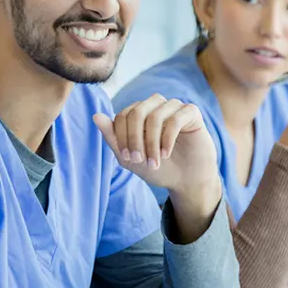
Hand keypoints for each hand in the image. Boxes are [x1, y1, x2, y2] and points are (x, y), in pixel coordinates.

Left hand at [93, 94, 218, 198]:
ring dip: (151, 143)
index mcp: (139, 113)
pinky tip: (166, 154)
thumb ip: (113, 138)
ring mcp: (174, 107)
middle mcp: (156, 106)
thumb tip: (95, 116)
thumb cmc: (159, 168)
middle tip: (138, 160)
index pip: (123, 115)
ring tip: (155, 163)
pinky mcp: (191, 113)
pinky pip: (175, 118)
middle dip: (134, 139)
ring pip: (155, 115)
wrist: (186, 181)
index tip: (128, 158)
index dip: (122, 136)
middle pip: (136, 112)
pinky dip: (167, 138)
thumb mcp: (130, 158)